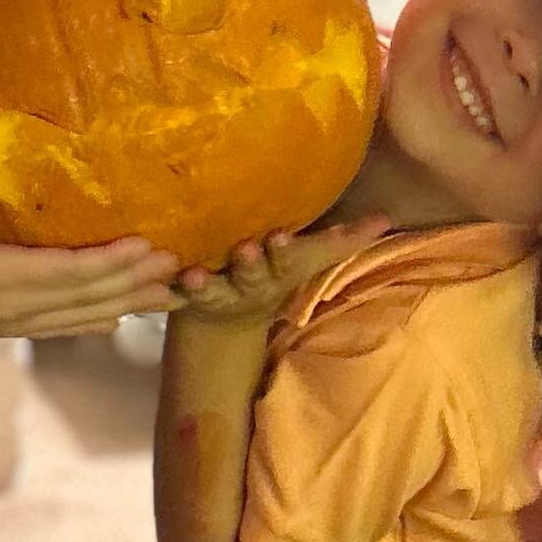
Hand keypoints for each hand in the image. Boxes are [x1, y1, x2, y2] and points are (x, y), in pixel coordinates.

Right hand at [0, 192, 182, 338]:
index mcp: (0, 281)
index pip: (66, 272)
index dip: (108, 261)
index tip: (145, 245)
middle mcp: (17, 309)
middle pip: (88, 296)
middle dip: (134, 281)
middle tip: (176, 266)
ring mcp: (19, 324)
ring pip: (85, 316)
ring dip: (130, 303)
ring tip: (170, 293)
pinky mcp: (16, 329)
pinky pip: (67, 329)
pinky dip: (99, 322)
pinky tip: (125, 317)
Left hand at [178, 215, 389, 325]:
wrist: (228, 323)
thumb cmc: (273, 273)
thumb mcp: (308, 259)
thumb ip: (343, 240)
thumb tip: (386, 218)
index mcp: (279, 271)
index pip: (288, 260)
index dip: (285, 252)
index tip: (281, 237)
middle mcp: (251, 284)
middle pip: (253, 275)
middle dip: (251, 265)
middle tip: (246, 250)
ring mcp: (218, 294)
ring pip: (213, 291)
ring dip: (205, 286)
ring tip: (195, 275)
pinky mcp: (186, 300)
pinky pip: (172, 296)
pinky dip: (164, 292)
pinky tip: (155, 283)